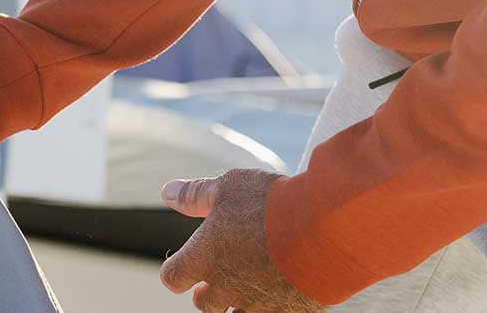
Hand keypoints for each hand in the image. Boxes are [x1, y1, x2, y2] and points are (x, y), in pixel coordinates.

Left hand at [159, 168, 328, 312]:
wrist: (319, 230)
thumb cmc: (269, 204)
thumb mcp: (228, 187)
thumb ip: (196, 194)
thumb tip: (167, 191)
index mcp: (205, 256)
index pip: (173, 276)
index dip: (176, 269)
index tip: (183, 262)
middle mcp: (225, 286)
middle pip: (205, 304)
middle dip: (209, 291)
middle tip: (217, 277)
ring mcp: (255, 304)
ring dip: (239, 300)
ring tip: (249, 282)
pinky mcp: (285, 312)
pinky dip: (271, 304)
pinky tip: (280, 286)